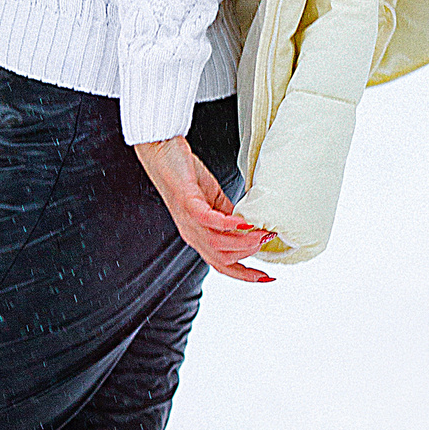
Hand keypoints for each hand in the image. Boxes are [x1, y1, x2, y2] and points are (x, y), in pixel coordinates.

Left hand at [133, 135, 274, 283]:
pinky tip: (244, 222)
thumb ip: (228, 214)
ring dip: (244, 242)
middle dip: (249, 254)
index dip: (245, 275)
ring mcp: (189, 220)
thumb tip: (249, 224)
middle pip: (223, 259)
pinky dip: (229, 225)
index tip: (267, 278)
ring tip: (262, 233)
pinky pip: (208, 221)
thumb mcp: (212, 198)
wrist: (160, 151)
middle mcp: (192, 233)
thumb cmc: (183, 172)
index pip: (222, 265)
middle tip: (267, 239)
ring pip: (218, 245)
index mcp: (198, 235)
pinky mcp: (187, 203)